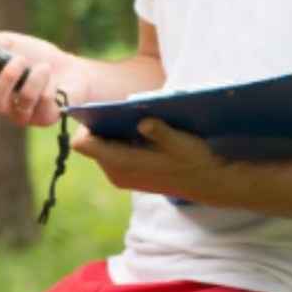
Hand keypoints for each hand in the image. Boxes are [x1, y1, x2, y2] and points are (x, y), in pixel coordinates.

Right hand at [0, 31, 89, 127]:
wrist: (71, 68)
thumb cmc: (37, 57)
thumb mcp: (13, 43)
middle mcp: (3, 105)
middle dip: (8, 78)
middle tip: (20, 60)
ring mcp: (23, 114)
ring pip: (22, 102)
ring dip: (33, 81)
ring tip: (43, 67)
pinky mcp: (43, 118)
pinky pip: (43, 103)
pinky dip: (49, 86)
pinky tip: (54, 81)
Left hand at [72, 117, 233, 200]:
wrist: (208, 183)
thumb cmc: (195, 161)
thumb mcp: (183, 144)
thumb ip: (162, 133)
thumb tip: (144, 122)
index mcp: (121, 164)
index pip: (83, 143)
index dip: (87, 123)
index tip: (100, 108)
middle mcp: (114, 173)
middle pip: (91, 142)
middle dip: (101, 124)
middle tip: (120, 109)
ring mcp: (119, 175)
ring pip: (101, 146)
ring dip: (112, 131)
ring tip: (130, 117)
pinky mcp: (127, 175)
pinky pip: (112, 151)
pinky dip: (121, 139)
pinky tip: (139, 130)